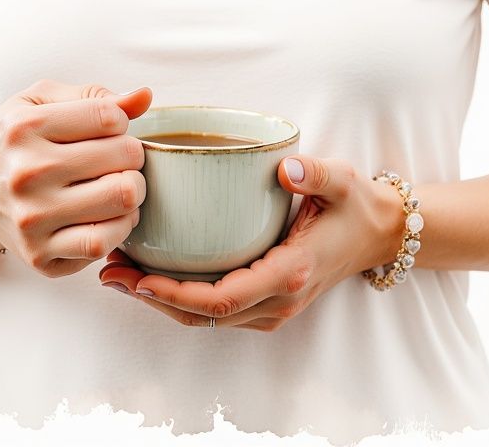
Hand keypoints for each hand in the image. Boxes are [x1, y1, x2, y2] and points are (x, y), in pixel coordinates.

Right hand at [0, 80, 152, 277]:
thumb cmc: (16, 142)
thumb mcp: (41, 103)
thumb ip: (94, 96)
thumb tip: (145, 97)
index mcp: (24, 126)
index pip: (109, 117)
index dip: (121, 122)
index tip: (108, 131)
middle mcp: (25, 173)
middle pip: (124, 158)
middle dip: (131, 156)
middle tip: (117, 161)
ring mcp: (32, 218)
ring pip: (122, 200)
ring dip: (132, 192)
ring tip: (117, 186)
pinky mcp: (39, 254)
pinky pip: (102, 243)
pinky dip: (120, 228)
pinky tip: (110, 216)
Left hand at [99, 156, 400, 330]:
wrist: (378, 234)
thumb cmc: (354, 205)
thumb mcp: (342, 181)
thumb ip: (315, 173)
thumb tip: (285, 168)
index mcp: (291, 273)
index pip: (224, 298)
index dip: (176, 293)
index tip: (138, 276)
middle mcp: (280, 300)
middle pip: (204, 315)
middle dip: (151, 298)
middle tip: (110, 272)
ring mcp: (274, 309)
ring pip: (205, 319)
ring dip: (159, 302)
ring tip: (117, 275)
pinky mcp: (266, 306)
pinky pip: (215, 313)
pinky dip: (179, 300)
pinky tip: (150, 277)